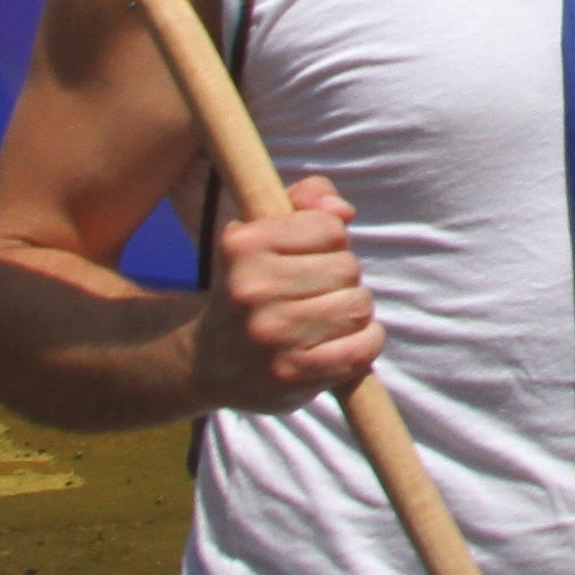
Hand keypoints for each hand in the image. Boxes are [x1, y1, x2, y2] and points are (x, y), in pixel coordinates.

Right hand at [202, 172, 385, 410]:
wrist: (208, 361)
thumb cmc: (250, 288)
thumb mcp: (261, 233)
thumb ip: (306, 201)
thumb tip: (342, 210)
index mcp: (243, 245)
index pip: (331, 228)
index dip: (331, 244)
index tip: (310, 259)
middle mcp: (252, 289)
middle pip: (348, 268)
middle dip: (342, 280)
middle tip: (316, 295)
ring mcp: (271, 334)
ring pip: (358, 306)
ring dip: (353, 313)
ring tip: (326, 319)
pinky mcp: (290, 374)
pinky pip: (360, 349)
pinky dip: (366, 343)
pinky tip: (347, 343)